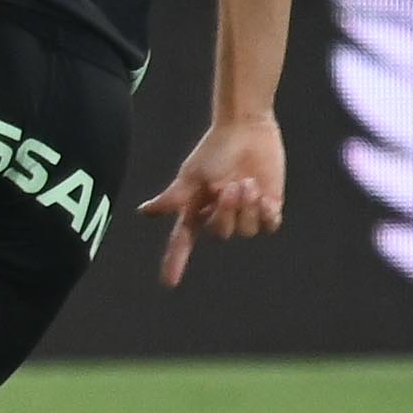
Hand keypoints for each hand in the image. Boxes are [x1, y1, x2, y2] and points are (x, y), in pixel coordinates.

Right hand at [137, 114, 284, 285]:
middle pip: (221, 233)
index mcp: (196, 208)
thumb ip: (173, 198)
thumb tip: (144, 213)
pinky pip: (268, 226)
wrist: (247, 129)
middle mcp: (219, 214)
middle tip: (233, 186)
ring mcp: (244, 212)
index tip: (169, 283)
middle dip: (228, 211)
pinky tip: (265, 198)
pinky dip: (266, 215)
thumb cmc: (214, 149)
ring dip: (248, 209)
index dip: (175, 261)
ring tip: (248, 183)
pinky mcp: (268, 207)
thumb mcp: (192, 175)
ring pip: (247, 231)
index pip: (182, 240)